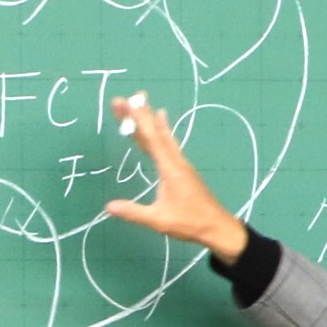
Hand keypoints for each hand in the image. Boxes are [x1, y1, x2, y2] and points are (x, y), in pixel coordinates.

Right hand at [98, 92, 250, 266]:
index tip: (125, 103)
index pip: (150, 139)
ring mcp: (181, 165)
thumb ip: (134, 212)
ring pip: (163, 137)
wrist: (218, 227)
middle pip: (155, 133)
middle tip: (122, 99)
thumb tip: (108, 206)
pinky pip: (169, 145)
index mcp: (170, 169)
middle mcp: (176, 161)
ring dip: (150, 120)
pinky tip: (161, 125)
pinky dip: (161, 132)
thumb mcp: (159, 220)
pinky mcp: (184, 170)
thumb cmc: (190, 223)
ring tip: (141, 102)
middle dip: (138, 115)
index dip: (137, 120)